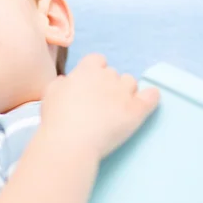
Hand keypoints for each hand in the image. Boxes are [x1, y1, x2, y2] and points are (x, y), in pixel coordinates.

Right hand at [40, 53, 159, 160]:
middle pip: (114, 73)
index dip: (95, 72)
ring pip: (131, 83)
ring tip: (117, 110)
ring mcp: (124, 93)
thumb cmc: (57, 120)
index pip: (97, 60)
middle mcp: (107, 76)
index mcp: (86, 70)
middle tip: (100, 104)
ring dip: (126, 92)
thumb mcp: (50, 93)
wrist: (71, 142)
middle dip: (109, 85)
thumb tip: (68, 81)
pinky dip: (151, 96)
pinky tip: (150, 98)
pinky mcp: (136, 110)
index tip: (91, 86)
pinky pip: (152, 96)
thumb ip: (62, 83)